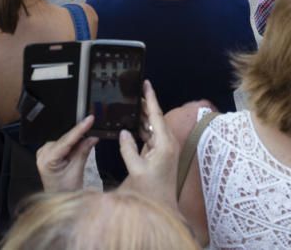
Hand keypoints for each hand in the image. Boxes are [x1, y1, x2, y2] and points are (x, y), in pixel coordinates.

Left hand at [36, 115, 97, 192]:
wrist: (60, 198)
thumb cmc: (66, 190)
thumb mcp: (77, 171)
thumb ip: (83, 151)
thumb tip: (93, 136)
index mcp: (47, 160)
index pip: (66, 141)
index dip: (79, 129)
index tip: (89, 119)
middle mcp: (42, 153)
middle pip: (65, 139)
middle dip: (80, 133)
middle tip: (93, 123)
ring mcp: (43, 152)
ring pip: (64, 140)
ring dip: (76, 138)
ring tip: (89, 134)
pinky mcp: (48, 152)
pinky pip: (62, 143)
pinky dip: (72, 142)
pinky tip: (81, 140)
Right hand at [119, 81, 178, 209]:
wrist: (162, 206)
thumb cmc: (151, 190)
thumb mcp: (136, 169)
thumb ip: (128, 149)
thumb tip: (123, 132)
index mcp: (164, 144)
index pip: (156, 115)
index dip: (150, 98)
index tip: (146, 83)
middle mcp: (167, 143)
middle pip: (155, 117)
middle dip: (145, 103)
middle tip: (133, 89)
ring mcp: (164, 148)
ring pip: (152, 126)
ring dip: (143, 115)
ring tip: (131, 102)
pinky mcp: (159, 153)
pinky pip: (150, 135)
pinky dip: (142, 128)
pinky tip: (132, 123)